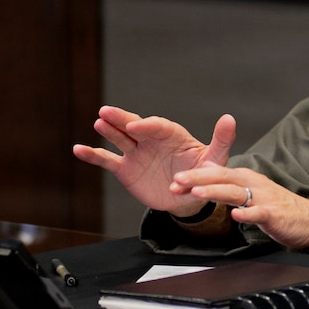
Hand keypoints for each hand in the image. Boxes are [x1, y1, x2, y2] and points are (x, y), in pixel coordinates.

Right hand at [72, 107, 235, 214]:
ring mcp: (137, 153)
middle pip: (134, 126)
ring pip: (119, 138)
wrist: (189, 197)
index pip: (157, 126)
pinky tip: (78, 149)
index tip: (136, 127)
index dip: (147, 125)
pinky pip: (107, 160)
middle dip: (121, 119)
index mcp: (172, 134)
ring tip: (98, 122)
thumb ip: (221, 140)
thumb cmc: (203, 173)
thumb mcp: (215, 159)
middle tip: (106, 112)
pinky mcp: (126, 169)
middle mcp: (151, 140)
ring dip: (109, 131)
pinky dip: (93, 155)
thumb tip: (230, 118)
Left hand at [171, 164, 308, 250]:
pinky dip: (247, 214)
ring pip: (236, 193)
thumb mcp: (252, 190)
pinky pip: (258, 213)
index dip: (195, 175)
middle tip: (178, 181)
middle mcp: (253, 184)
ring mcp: (263, 199)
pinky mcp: (273, 214)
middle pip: (222, 178)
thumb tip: (209, 171)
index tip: (176, 179)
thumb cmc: (279, 207)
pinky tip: (236, 215)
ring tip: (198, 193)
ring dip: (215, 192)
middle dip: (198, 179)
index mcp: (246, 178)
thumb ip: (230, 183)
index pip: (217, 173)